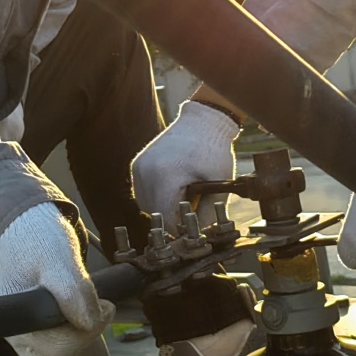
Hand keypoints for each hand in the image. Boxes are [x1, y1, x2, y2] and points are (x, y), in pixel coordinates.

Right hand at [0, 204, 111, 355]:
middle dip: (84, 334)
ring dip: (83, 331)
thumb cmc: (35, 238)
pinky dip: (78, 329)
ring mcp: (28, 334)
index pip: (54, 354)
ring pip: (62, 355)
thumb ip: (71, 290)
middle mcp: (18, 335)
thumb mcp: (57, 258)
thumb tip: (88, 324)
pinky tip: (80, 306)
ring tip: (88, 300)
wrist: (26, 225)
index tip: (100, 305)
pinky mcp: (40, 329)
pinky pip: (63, 344)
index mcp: (16, 322)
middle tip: (99, 304)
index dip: (82, 334)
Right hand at [130, 100, 240, 226]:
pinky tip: (172, 192)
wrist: (203, 120)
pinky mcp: (137, 164)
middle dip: (172, 219)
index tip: (192, 232)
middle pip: (154, 213)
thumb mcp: (218, 184)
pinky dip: (155, 197)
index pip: (166, 218)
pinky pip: (142, 192)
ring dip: (162, 209)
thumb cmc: (213, 149)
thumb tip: (202, 235)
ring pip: (145, 204)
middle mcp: (146, 171)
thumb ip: (209, 213)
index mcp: (165, 176)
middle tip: (191, 217)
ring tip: (182, 203)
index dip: (180, 230)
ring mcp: (139, 167)